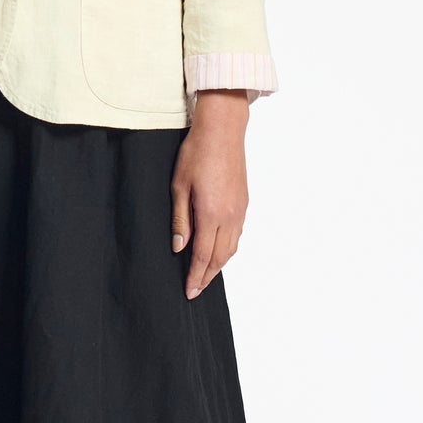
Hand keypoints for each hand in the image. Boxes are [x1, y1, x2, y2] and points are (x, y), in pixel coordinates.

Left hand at [170, 89, 249, 298]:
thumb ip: (180, 219)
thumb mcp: (179, 186)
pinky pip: (237, 234)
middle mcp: (230, 217)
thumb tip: (178, 247)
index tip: (189, 291)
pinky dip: (228, 248)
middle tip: (196, 289)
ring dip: (219, 264)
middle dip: (207, 276)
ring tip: (205, 274)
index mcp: (211, 215)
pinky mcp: (244, 202)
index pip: (203, 256)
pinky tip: (219, 249)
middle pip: (220, 257)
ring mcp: (240, 210)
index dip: (196, 276)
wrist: (223, 131)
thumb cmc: (197, 154)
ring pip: (232, 248)